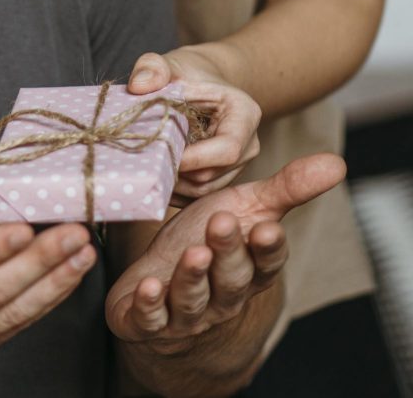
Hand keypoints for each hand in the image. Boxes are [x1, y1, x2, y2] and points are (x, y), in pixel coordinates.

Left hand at [105, 153, 344, 351]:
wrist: (159, 283)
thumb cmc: (203, 237)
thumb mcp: (242, 208)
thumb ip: (285, 189)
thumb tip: (336, 163)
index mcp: (249, 270)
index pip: (265, 263)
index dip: (266, 249)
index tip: (266, 228)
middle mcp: (223, 296)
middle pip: (231, 279)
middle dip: (228, 253)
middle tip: (221, 222)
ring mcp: (186, 313)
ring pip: (193, 299)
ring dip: (192, 278)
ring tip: (192, 252)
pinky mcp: (149, 322)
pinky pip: (151, 318)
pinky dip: (148, 306)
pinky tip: (147, 286)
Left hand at [128, 48, 261, 200]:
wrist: (196, 83)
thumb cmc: (186, 73)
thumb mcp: (169, 64)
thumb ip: (153, 68)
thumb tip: (139, 86)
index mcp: (244, 116)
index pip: (227, 149)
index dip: (192, 158)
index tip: (157, 153)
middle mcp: (247, 146)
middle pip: (212, 175)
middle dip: (174, 172)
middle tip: (140, 163)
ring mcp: (236, 167)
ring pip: (202, 190)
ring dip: (170, 184)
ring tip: (142, 169)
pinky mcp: (220, 179)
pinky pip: (195, 196)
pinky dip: (171, 191)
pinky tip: (150, 177)